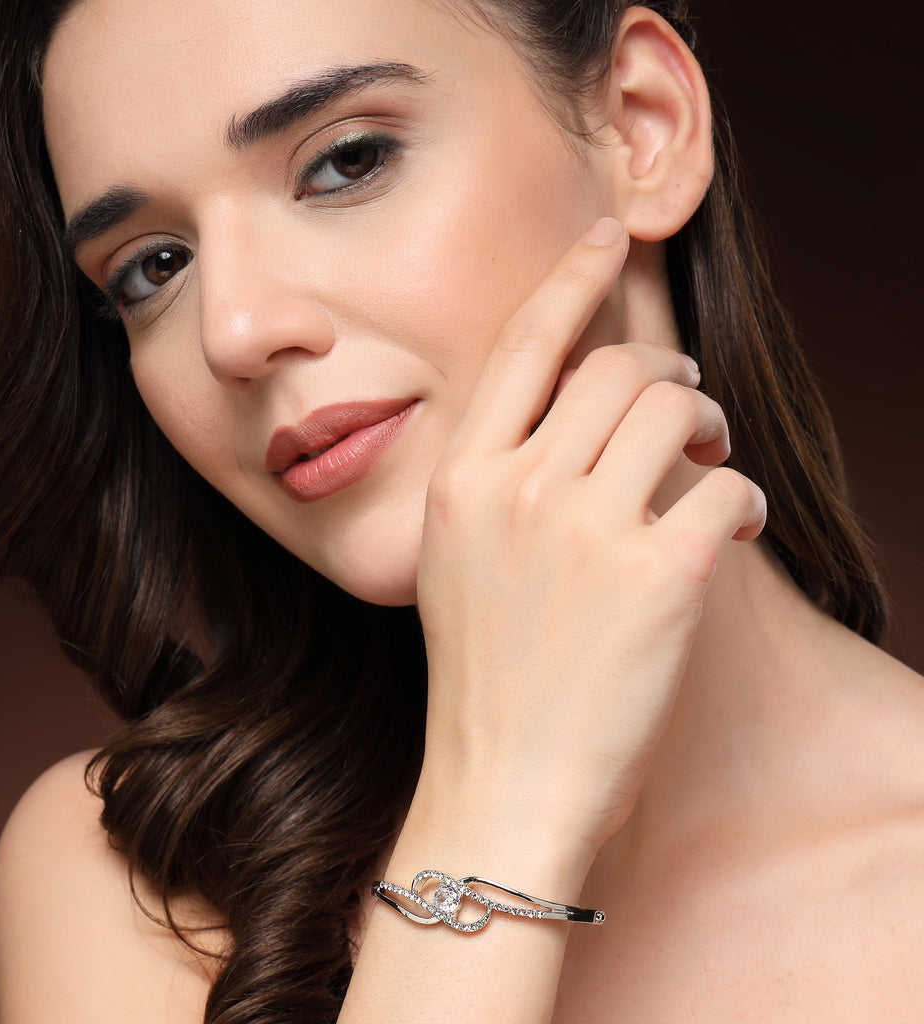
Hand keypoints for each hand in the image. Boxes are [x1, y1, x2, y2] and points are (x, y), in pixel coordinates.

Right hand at [414, 217, 765, 885]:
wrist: (501, 780)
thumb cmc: (484, 674)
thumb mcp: (457, 557)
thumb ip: (501, 476)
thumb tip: (578, 408)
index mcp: (462, 478)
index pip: (524, 343)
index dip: (572, 276)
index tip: (607, 232)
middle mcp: (518, 489)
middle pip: (620, 368)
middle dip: (668, 372)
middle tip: (688, 405)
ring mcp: (585, 530)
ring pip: (678, 408)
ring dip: (710, 423)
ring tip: (711, 456)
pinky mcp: (659, 576)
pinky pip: (725, 486)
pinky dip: (740, 498)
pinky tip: (728, 531)